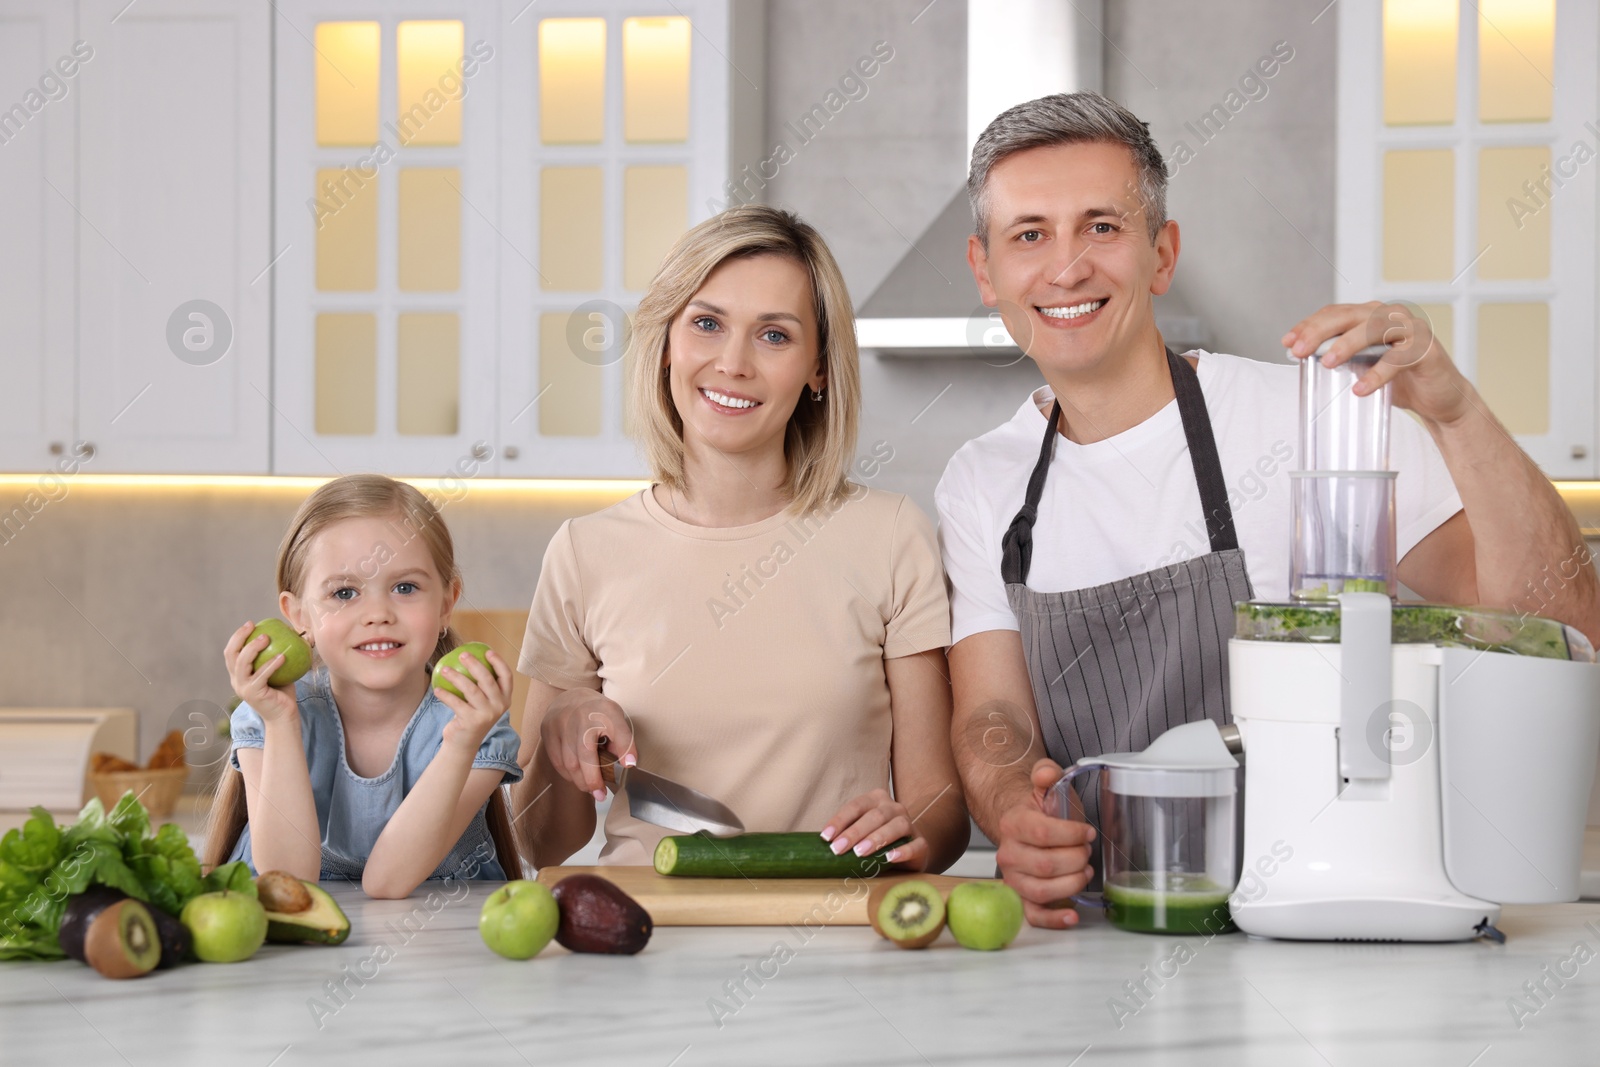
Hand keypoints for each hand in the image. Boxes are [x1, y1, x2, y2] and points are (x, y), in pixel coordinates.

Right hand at [224, 621, 300, 724]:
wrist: (284, 715)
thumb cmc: (283, 692)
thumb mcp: (278, 671)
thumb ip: (276, 655)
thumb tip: (291, 633)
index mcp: (239, 674)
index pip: (231, 652)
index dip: (237, 637)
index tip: (250, 624)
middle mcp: (236, 680)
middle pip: (231, 655)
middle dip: (239, 638)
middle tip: (253, 627)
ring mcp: (243, 688)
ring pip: (242, 664)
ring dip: (253, 648)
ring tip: (266, 638)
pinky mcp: (253, 694)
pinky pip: (261, 676)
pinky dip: (271, 665)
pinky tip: (282, 656)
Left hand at [435, 648, 513, 751]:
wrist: (465, 743)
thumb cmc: (472, 715)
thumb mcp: (482, 701)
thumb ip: (482, 684)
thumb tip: (470, 657)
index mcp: (505, 698)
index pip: (506, 676)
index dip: (499, 662)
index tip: (487, 651)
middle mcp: (499, 706)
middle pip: (488, 680)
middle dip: (475, 664)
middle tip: (462, 654)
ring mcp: (487, 715)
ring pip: (471, 690)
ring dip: (456, 677)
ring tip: (445, 669)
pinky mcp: (472, 722)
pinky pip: (457, 703)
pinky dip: (446, 695)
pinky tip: (437, 689)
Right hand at [539, 689, 634, 801]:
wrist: (572, 697)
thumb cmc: (598, 714)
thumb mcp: (617, 720)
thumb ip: (624, 741)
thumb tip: (628, 765)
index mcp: (605, 711)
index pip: (617, 733)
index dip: (624, 751)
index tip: (626, 770)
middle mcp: (581, 715)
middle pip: (585, 756)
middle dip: (592, 780)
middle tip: (600, 795)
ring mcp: (561, 723)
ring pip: (568, 762)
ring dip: (579, 780)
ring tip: (589, 787)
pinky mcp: (548, 730)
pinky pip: (556, 760)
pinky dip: (567, 774)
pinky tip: (576, 777)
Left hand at [820, 788, 926, 869]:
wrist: (911, 849)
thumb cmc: (878, 840)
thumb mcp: (861, 833)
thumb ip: (846, 834)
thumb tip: (818, 846)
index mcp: (876, 800)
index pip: (856, 806)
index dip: (840, 820)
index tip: (826, 837)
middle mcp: (894, 808)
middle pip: (875, 816)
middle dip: (854, 832)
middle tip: (838, 849)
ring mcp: (910, 824)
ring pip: (896, 826)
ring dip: (877, 838)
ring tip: (860, 853)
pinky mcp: (922, 843)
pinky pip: (915, 845)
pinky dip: (903, 851)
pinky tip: (889, 858)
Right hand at [994, 758, 1095, 928]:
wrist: (1025, 827)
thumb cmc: (1041, 810)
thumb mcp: (1047, 787)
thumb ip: (1047, 774)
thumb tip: (1047, 773)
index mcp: (1013, 823)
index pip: (1042, 833)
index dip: (1071, 834)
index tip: (1087, 833)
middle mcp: (1008, 853)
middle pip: (1046, 864)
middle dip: (1076, 859)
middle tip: (1087, 851)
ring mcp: (1013, 878)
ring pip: (1042, 890)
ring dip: (1072, 883)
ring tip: (1084, 871)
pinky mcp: (1021, 898)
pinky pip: (1034, 915)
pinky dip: (1055, 920)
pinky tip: (1073, 915)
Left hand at [1282, 301, 1476, 427]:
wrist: (1441, 398)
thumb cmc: (1401, 379)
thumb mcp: (1364, 364)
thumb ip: (1341, 356)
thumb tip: (1302, 356)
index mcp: (1372, 316)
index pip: (1335, 313)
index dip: (1309, 325)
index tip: (1287, 342)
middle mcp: (1391, 316)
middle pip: (1349, 315)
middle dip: (1320, 331)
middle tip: (1299, 350)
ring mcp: (1411, 329)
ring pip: (1373, 329)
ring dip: (1347, 344)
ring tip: (1327, 363)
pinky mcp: (1426, 349)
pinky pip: (1398, 358)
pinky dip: (1377, 374)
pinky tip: (1360, 389)